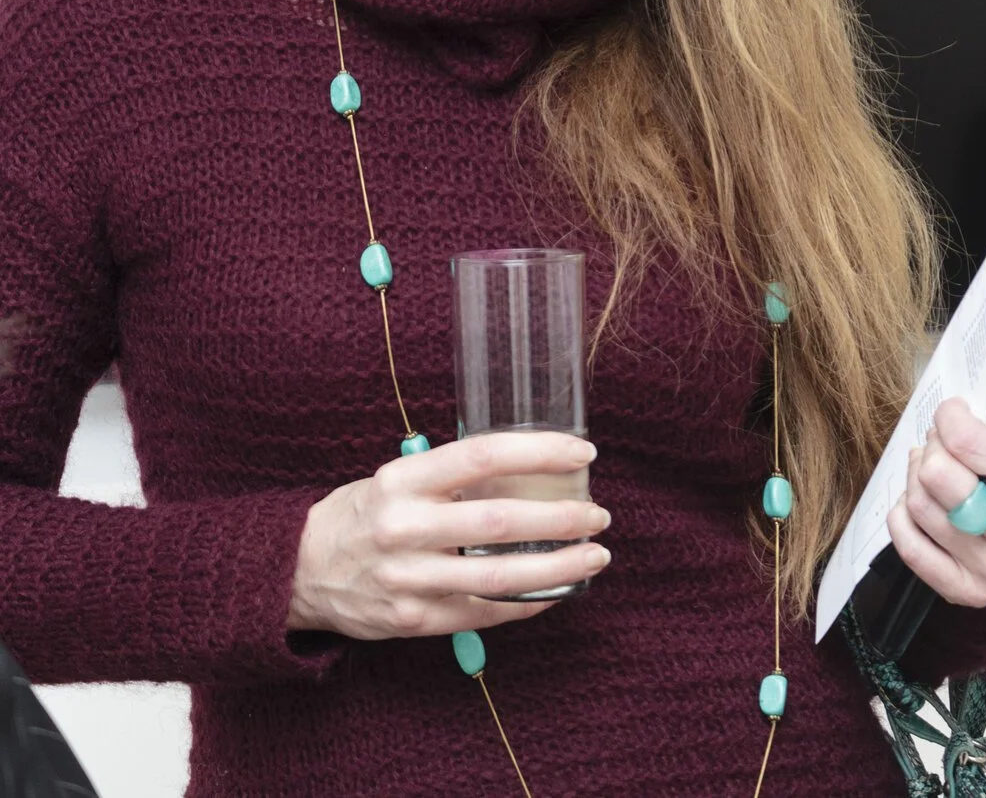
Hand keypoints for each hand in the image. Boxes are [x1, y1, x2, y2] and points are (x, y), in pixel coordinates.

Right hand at [287, 431, 611, 639]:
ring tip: (594, 555)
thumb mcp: (396, 479)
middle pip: (499, 521)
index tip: (581, 452)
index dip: (537, 452)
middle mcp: (403, 528)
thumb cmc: (362, 515)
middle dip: (560, 518)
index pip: (481, 456)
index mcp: (401, 480)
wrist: (300, 571)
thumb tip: (527, 471)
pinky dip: (528, 603)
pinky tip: (558, 590)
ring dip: (558, 567)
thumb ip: (451, 478)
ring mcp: (408, 579)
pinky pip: (485, 613)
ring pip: (499, 577)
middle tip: (598, 513)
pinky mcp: (414, 620)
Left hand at [887, 397, 985, 608]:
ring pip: (919, 504)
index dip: (953, 418)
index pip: (968, 444)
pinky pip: (910, 547)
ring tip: (933, 468)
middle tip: (943, 442)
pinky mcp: (967, 589)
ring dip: (917, 478)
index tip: (955, 412)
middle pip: (936, 475)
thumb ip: (983, 438)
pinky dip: (905, 517)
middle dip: (935, 448)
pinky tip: (923, 502)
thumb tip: (951, 414)